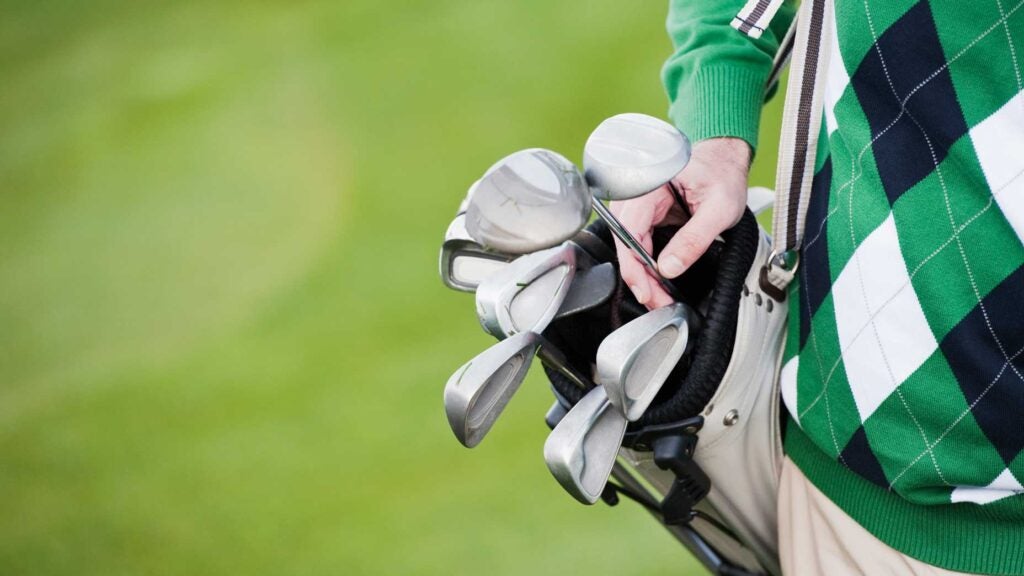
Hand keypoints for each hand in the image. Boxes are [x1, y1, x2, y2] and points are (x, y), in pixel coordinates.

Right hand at [610, 137, 750, 308]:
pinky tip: (658, 280)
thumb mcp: (718, 209)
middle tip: (658, 302)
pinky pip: (637, 244)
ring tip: (659, 296)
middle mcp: (635, 196)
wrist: (723, 160)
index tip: (647, 292)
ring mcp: (637, 206)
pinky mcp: (644, 216)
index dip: (635, 268)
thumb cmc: (722, 174)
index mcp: (649, 186)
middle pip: (625, 243)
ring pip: (629, 247)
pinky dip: (647, 264)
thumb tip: (669, 269)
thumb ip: (694, 240)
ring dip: (642, 275)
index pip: (628, 232)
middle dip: (640, 278)